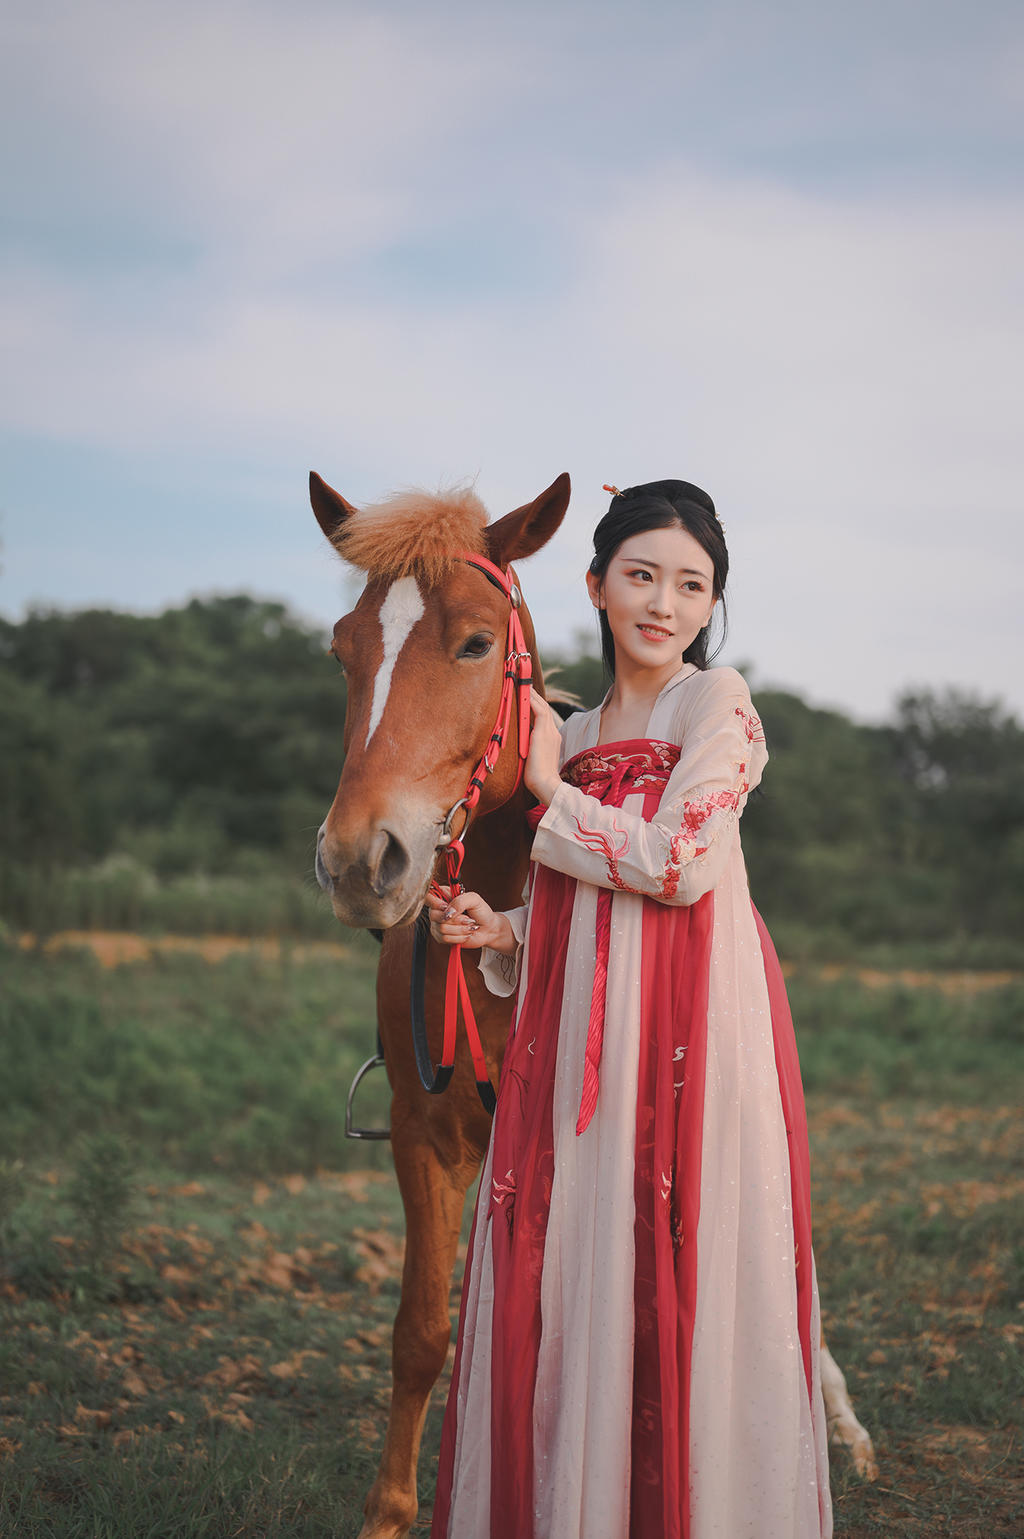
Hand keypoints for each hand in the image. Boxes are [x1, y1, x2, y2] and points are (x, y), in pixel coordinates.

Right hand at [425, 887, 514, 952]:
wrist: (488, 929)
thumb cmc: (481, 912)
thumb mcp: (474, 899)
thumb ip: (460, 901)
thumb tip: (447, 913)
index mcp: (444, 896)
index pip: (428, 897)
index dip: (435, 903)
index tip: (447, 906)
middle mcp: (438, 910)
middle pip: (434, 916)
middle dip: (456, 919)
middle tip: (467, 918)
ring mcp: (438, 924)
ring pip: (441, 929)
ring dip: (460, 929)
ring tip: (469, 926)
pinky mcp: (441, 937)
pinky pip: (445, 939)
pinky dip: (459, 937)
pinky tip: (465, 934)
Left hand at [525, 688, 562, 803]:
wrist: (546, 786)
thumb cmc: (537, 779)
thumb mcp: (531, 761)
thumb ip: (528, 750)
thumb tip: (517, 747)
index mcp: (552, 740)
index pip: (544, 718)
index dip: (536, 706)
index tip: (527, 698)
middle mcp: (553, 733)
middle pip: (544, 709)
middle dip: (534, 696)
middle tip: (524, 684)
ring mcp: (550, 732)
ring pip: (542, 707)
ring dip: (532, 694)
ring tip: (523, 682)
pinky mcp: (544, 733)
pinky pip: (539, 710)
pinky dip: (532, 700)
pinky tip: (524, 692)